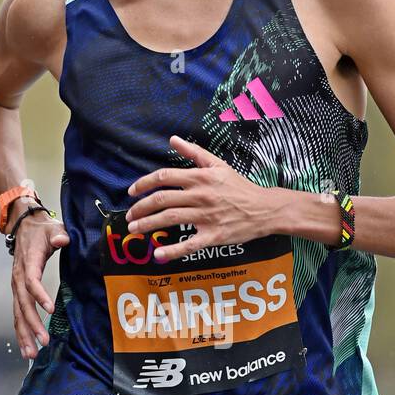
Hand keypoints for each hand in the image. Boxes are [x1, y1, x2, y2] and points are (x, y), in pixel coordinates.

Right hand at [11, 209, 69, 356]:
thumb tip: (62, 240)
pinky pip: (18, 315)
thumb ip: (58, 235)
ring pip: (18, 314)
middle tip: (43, 341)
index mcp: (29, 262)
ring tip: (32, 353)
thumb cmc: (41, 230)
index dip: (40, 295)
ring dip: (24, 334)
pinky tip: (27, 348)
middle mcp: (19, 278)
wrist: (23, 227)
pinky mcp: (18, 293)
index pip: (32, 281)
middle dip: (32, 324)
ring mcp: (16, 287)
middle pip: (23, 304)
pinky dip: (21, 332)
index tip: (50, 310)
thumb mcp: (52, 228)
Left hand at [126, 135, 277, 262]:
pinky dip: (172, 251)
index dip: (143, 184)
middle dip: (141, 208)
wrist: (264, 209)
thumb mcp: (218, 165)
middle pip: (162, 200)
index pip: (164, 177)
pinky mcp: (213, 236)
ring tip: (134, 230)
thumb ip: (194, 153)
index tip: (131, 192)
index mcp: (200, 178)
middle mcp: (200, 196)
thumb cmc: (239, 187)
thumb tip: (173, 139)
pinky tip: (158, 254)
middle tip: (129, 216)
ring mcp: (206, 216)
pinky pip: (190, 244)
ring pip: (170, 219)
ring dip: (148, 225)